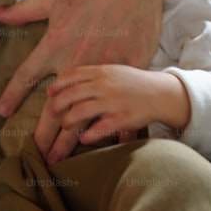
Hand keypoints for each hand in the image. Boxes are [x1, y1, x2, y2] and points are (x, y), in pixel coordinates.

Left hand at [0, 0, 170, 162]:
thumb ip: (24, 10)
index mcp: (54, 44)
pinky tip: (101, 146)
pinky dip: (108, 128)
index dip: (12, 96)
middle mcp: (74, 62)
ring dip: (68, 141)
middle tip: (35, 155)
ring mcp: (102, 69)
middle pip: (53, 108)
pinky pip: (115, 104)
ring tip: (60, 158)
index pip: (26, 76)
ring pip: (81, 114)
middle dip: (43, 135)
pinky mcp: (126, 69)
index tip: (2, 113)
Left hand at [46, 65, 190, 156]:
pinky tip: (84, 139)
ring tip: (66, 127)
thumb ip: (92, 74)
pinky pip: (99, 128)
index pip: (73, 75)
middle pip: (72, 94)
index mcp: (102, 71)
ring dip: (69, 122)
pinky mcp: (122, 118)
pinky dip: (88, 136)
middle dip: (57, 105)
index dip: (58, 84)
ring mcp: (113, 101)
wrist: (161, 93)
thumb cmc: (133, 82)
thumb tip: (65, 79)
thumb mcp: (113, 71)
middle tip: (52, 115)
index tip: (49, 92)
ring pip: (81, 112)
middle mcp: (105, 85)